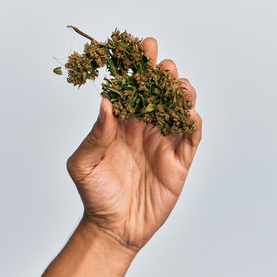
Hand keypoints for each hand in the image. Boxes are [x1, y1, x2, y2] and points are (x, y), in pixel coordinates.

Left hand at [67, 37, 201, 252]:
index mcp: (122, 126)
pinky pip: (190, 141)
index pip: (133, 91)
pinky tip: (190, 113)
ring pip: (178, 113)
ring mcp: (164, 146)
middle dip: (163, 77)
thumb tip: (105, 104)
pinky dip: (193, 125)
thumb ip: (95, 135)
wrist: (113, 227)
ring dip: (182, 96)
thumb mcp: (83, 164)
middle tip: (163, 63)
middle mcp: (145, 130)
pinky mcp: (178, 164)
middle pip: (159, 96)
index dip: (139, 70)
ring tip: (180, 84)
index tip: (141, 48)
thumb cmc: (95, 195)